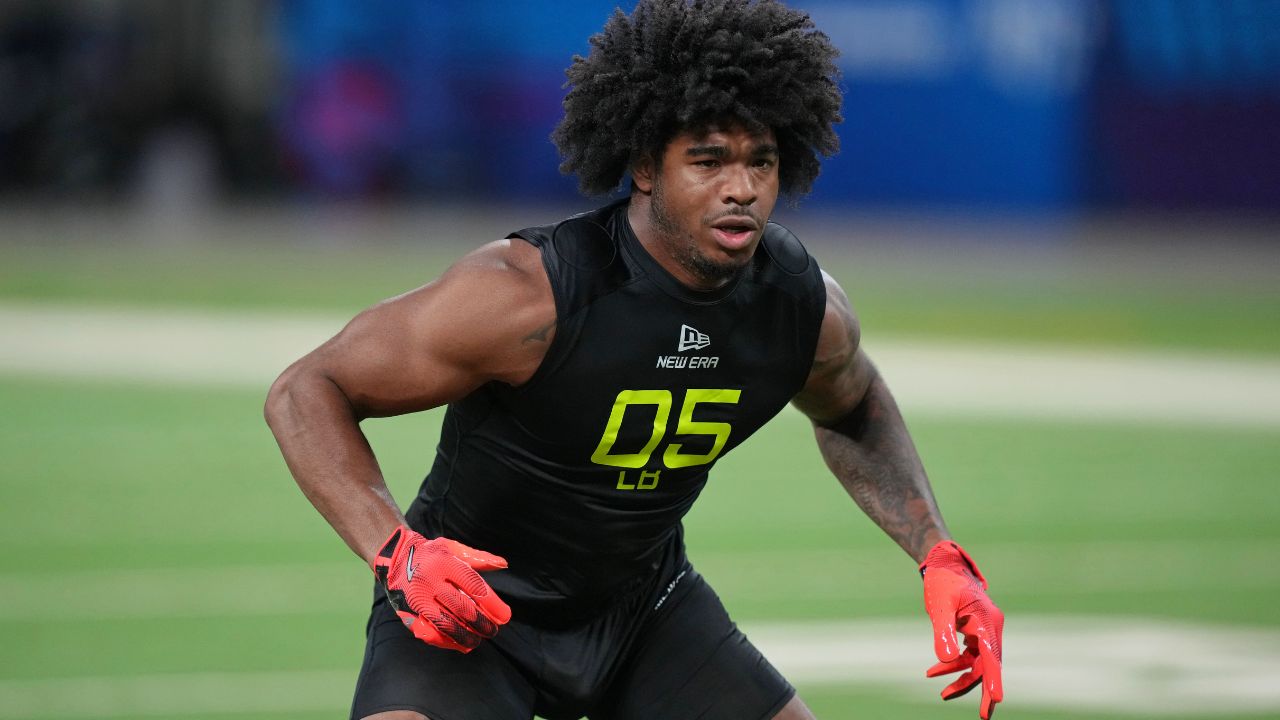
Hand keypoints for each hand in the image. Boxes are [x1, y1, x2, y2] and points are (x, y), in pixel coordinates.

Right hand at [372, 525, 511, 652]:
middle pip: (463, 609)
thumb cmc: (430, 553)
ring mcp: (418, 600)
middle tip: (493, 631)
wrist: (394, 558)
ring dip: (466, 636)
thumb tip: (504, 564)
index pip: (474, 587)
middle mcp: (430, 582)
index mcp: (444, 563)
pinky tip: (460, 644)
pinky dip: (447, 642)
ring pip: (447, 625)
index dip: (493, 605)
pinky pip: (429, 633)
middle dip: (482, 624)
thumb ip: (479, 558)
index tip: (505, 616)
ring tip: (478, 640)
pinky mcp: (408, 613)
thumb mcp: (453, 548)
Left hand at [920, 540, 1003, 718]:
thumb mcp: (939, 606)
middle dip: (985, 690)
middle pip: (990, 664)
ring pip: (977, 663)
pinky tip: (934, 671)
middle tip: (985, 716)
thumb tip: (946, 659)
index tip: (997, 699)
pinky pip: (968, 655)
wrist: (943, 565)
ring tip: (941, 693)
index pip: (992, 655)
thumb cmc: (942, 582)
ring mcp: (983, 631)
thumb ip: (942, 631)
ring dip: (961, 678)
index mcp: (987, 621)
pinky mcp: (974, 632)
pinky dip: (954, 665)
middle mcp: (990, 627)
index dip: (994, 679)